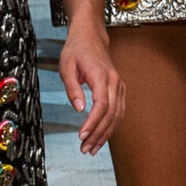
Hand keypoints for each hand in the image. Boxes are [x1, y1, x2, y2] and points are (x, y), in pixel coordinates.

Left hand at [55, 17, 124, 152]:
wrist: (90, 36)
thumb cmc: (77, 50)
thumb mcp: (66, 66)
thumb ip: (72, 88)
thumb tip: (79, 109)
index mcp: (101, 75)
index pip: (101, 104)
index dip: (92, 123)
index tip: (82, 136)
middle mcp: (114, 81)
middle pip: (111, 114)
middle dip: (98, 134)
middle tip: (85, 149)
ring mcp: (119, 85)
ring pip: (117, 115)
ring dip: (105, 134)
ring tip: (92, 148)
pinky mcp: (118, 89)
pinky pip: (118, 111)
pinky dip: (111, 126)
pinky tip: (101, 136)